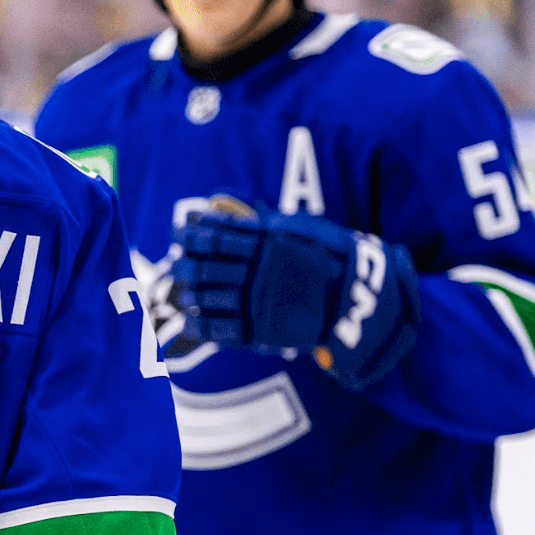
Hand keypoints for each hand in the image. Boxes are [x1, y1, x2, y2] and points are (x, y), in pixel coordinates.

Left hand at [172, 202, 420, 390]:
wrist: (358, 299)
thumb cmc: (328, 258)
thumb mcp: (300, 229)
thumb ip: (262, 222)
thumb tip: (223, 203)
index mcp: (269, 242)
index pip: (219, 234)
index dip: (193, 232)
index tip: (178, 230)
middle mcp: (262, 270)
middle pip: (207, 266)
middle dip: (186, 264)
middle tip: (176, 262)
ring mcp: (262, 302)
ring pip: (210, 298)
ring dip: (190, 295)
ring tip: (182, 293)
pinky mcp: (265, 330)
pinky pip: (223, 330)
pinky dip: (202, 326)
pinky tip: (191, 322)